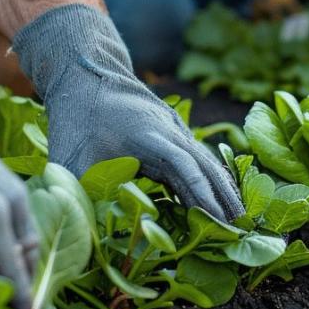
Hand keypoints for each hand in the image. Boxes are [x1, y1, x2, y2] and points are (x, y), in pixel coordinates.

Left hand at [13, 4, 243, 221]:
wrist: (86, 75)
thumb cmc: (76, 121)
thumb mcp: (69, 160)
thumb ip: (82, 195)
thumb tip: (90, 233)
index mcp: (148, 136)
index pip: (184, 167)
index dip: (201, 193)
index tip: (217, 219)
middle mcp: (168, 132)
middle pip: (205, 165)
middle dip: (223, 196)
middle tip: (239, 228)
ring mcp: (173, 130)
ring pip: (205, 161)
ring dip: (222, 187)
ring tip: (239, 216)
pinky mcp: (171, 133)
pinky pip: (197, 157)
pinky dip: (211, 176)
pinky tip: (219, 194)